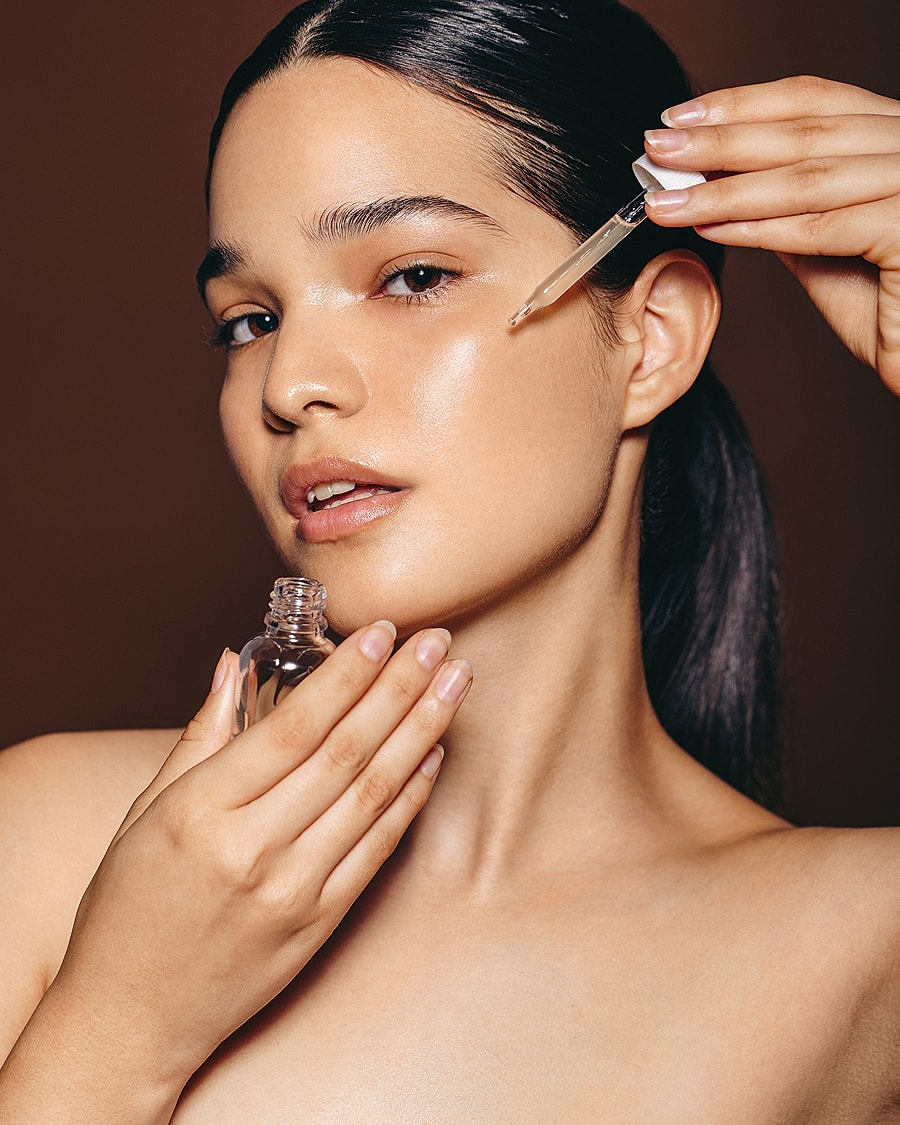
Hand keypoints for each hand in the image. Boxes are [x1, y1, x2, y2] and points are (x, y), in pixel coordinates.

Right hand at [38, 624, 469, 1103]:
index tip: (382, 631)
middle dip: (401, 687)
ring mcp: (293, 889)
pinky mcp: (319, 922)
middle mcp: (253, 848)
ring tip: (456, 681)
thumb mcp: (144, 811)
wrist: (132, 1019)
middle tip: (439, 640)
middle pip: (346, 750)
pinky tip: (435, 751)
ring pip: (374, 791)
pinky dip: (412, 795)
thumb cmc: (128, 907)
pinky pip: (379, 846)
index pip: (294, 724)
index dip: (347, 673)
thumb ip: (199, 734)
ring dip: (422, 729)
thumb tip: (231, 663)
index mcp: (202, 810)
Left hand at [642, 76, 899, 393]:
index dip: (743, 105)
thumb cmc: (890, 309)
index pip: (815, 101)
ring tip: (666, 200)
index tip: (680, 119)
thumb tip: (727, 187)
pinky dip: (759, 228)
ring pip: (806, 178)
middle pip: (805, 130)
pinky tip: (710, 228)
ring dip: (724, 189)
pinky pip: (820, 227)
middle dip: (721, 141)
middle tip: (656, 149)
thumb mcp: (830, 247)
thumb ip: (792, 209)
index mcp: (895, 138)